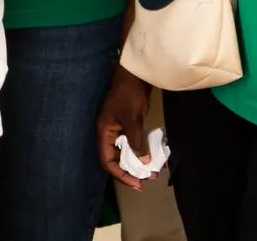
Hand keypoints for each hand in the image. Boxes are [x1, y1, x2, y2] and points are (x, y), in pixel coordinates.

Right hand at [96, 65, 153, 189]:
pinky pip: (132, 143)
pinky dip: (142, 151)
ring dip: (137, 162)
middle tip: (147, 180)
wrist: (135, 73)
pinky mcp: (127, 124)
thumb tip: (143, 163)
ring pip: (125, 151)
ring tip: (153, 171)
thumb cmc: (129, 94)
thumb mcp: (132, 118)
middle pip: (115, 158)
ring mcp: (118, 128)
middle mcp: (108, 132)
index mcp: (103, 131)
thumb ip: (136, 141)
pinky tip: (152, 156)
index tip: (136, 183)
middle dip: (130, 171)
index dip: (120, 174)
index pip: (106, 160)